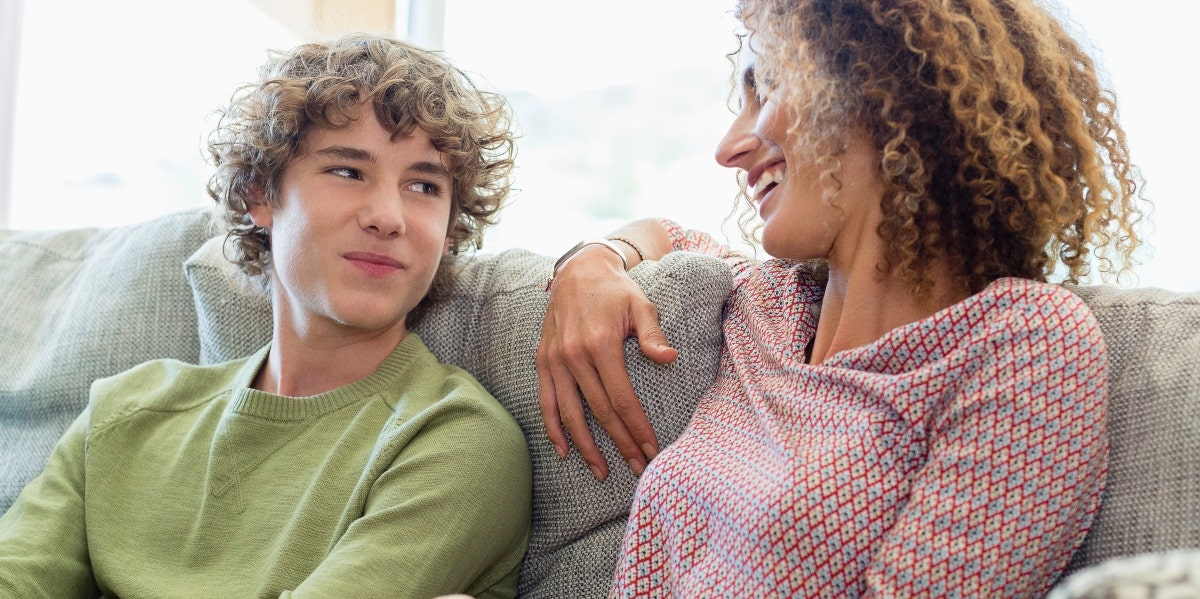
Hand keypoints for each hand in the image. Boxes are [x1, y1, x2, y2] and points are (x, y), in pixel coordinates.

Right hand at [535, 247, 677, 480]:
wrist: (579, 270)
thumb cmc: (616, 291)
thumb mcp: (641, 305)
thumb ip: (654, 334)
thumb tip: (669, 358)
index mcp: (601, 344)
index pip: (621, 398)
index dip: (636, 428)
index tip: (651, 449)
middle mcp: (574, 356)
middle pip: (599, 412)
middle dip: (619, 443)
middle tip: (637, 467)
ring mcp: (555, 360)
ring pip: (569, 413)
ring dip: (586, 446)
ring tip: (601, 471)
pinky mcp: (543, 361)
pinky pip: (546, 401)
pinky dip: (553, 428)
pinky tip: (565, 451)